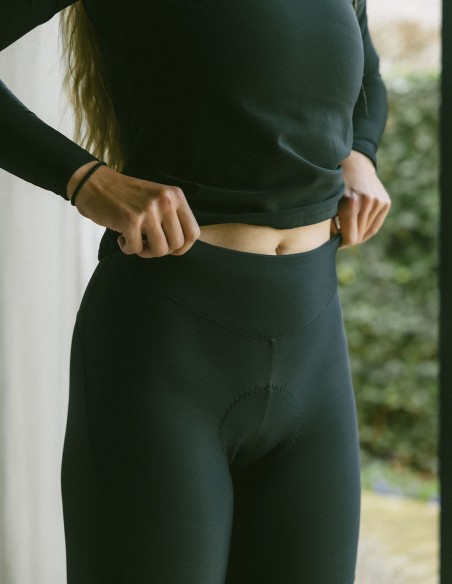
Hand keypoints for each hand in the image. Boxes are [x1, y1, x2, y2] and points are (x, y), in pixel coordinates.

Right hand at [71, 165, 200, 257]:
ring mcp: (148, 210)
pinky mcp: (130, 220)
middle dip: (161, 250)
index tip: (169, 248)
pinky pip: (136, 249)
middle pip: (176, 245)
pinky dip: (127, 248)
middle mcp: (165, 201)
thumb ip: (173, 217)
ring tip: (134, 241)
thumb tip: (184, 246)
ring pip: (160, 250)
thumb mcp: (158, 199)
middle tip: (146, 243)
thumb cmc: (127, 197)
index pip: (193, 233)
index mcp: (175, 196)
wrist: (94, 184)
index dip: (183, 248)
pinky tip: (121, 237)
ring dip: (145, 252)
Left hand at [330, 149, 390, 248]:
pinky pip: (375, 225)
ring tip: (347, 228)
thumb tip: (332, 244)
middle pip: (359, 236)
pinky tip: (357, 226)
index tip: (335, 242)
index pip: (351, 238)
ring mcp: (378, 202)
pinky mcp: (385, 202)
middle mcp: (367, 203)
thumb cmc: (335, 186)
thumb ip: (329, 225)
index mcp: (351, 204)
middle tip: (339, 236)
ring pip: (367, 232)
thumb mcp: (328, 204)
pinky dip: (366, 229)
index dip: (342, 243)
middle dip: (348, 238)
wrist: (354, 164)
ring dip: (357, 233)